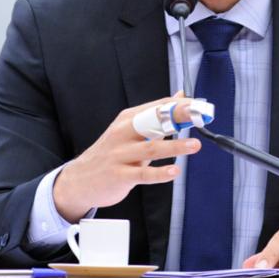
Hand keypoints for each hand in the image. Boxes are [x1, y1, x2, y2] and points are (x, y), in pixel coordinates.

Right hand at [53, 94, 200, 221]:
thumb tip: (179, 97)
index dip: (180, 106)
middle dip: (177, 117)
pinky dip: (160, 173)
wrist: (79, 180)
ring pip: (151, 148)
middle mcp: (123, 133)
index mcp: (128, 119)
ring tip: (195, 145)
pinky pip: (143, 174)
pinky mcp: (119, 175)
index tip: (199, 106)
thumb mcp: (130, 131)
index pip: (157, 107)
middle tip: (198, 116)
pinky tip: (174, 171)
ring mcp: (120, 154)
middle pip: (154, 122)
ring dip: (175, 146)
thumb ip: (156, 117)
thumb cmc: (111, 154)